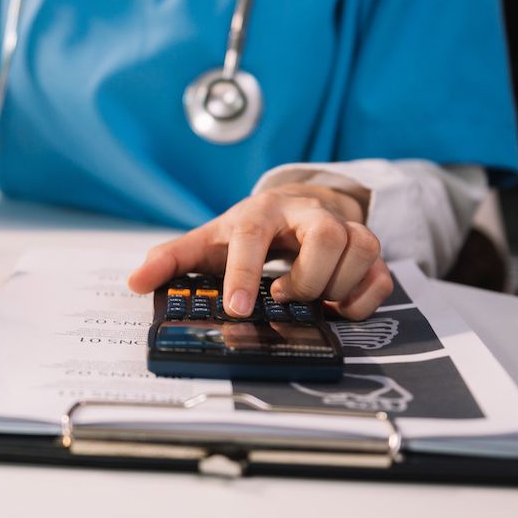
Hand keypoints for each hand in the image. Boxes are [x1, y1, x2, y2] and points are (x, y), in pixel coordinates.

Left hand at [127, 184, 391, 320]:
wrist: (298, 207)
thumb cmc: (251, 229)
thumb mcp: (209, 240)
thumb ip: (171, 260)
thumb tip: (135, 282)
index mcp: (262, 211)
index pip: (252, 235)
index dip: (244, 273)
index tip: (239, 309)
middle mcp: (309, 214)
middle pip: (326, 237)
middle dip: (306, 279)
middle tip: (285, 295)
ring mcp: (346, 229)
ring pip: (361, 251)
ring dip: (336, 287)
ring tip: (312, 297)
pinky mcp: (372, 251)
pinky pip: (382, 277)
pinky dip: (362, 300)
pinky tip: (337, 306)